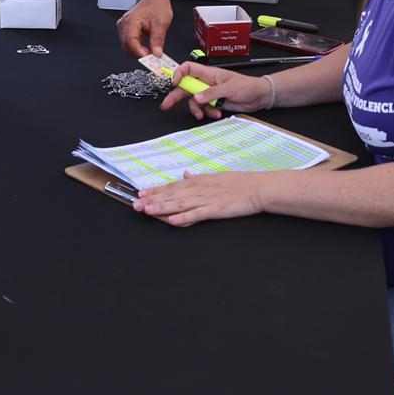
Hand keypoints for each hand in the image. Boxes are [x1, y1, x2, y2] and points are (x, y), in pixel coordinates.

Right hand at [117, 0, 172, 57]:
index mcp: (131, 21)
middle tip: (153, 57)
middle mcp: (124, 25)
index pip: (130, 41)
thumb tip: (157, 53)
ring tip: (152, 52)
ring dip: (139, 52)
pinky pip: (130, 44)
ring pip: (128, 47)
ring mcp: (124, 28)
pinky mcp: (127, 31)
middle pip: (127, 46)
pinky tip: (147, 48)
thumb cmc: (156, 5)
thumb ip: (158, 39)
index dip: (139, 52)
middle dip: (139, 54)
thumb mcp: (161, 23)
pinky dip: (138, 48)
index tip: (149, 58)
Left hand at [135, 171, 268, 226]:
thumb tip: (185, 174)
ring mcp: (208, 199)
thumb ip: (199, 178)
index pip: (173, 186)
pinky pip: (197, 214)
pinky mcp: (216, 209)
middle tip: (135, 204)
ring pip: (180, 203)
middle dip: (153, 199)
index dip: (156, 190)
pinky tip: (172, 220)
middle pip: (172, 195)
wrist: (258, 188)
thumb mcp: (216, 177)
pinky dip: (184, 217)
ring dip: (162, 207)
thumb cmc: (240, 183)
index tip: (141, 193)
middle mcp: (200, 188)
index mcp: (200, 181)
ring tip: (147, 210)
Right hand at [156, 61, 272, 119]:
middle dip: (176, 96)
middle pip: (186, 87)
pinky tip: (217, 113)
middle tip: (166, 105)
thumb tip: (196, 97)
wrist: (259, 97)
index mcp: (209, 73)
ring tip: (205, 114)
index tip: (175, 84)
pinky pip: (204, 108)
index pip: (188, 69)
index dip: (179, 74)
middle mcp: (207, 82)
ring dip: (198, 109)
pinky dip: (208, 112)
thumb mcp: (229, 88)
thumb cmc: (247, 86)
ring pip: (194, 101)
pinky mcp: (214, 103)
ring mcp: (210, 93)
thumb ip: (211, 93)